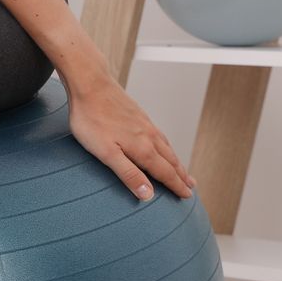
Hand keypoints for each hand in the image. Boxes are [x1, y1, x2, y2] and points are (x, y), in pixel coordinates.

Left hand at [66, 76, 196, 202]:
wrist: (90, 83)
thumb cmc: (92, 119)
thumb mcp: (106, 153)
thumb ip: (128, 174)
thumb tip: (148, 195)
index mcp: (143, 148)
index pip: (165, 173)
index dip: (176, 186)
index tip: (187, 197)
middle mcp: (149, 136)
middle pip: (170, 160)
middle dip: (181, 176)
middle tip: (191, 187)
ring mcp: (144, 124)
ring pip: (166, 147)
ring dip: (176, 161)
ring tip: (182, 170)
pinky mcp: (138, 115)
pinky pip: (159, 136)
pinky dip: (166, 146)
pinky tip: (162, 145)